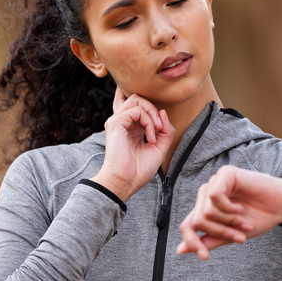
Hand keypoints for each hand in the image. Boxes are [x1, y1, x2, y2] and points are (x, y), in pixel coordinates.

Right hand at [91, 86, 175, 201]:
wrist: (125, 181)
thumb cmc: (139, 170)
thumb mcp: (159, 148)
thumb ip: (165, 131)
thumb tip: (163, 112)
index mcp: (131, 128)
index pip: (142, 108)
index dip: (156, 114)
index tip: (163, 130)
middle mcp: (123, 123)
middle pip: (138, 99)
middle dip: (154, 109)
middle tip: (161, 127)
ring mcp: (118, 121)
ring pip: (137, 99)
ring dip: (152, 113)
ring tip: (157, 130)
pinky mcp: (115, 123)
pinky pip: (137, 110)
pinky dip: (149, 122)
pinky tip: (150, 138)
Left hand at [176, 165, 281, 259]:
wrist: (280, 206)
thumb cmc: (257, 218)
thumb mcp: (230, 234)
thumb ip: (207, 240)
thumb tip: (180, 250)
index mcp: (205, 209)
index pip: (187, 226)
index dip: (192, 242)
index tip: (205, 257)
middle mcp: (206, 195)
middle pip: (198, 221)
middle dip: (221, 232)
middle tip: (241, 238)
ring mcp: (214, 183)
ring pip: (206, 211)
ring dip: (229, 222)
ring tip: (245, 223)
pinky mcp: (225, 174)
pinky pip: (215, 196)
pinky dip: (229, 208)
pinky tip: (241, 208)